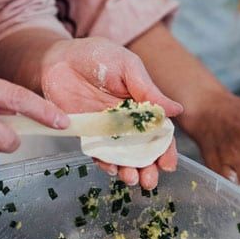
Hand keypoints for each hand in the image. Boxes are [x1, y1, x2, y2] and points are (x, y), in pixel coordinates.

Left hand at [40, 37, 182, 187]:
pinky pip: (97, 151)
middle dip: (148, 167)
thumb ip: (149, 91)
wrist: (61, 56)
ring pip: (121, 155)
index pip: (159, 132)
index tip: (167, 165)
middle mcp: (127, 121)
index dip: (165, 149)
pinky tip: (111, 169)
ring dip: (129, 170)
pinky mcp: (86, 132)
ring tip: (132, 180)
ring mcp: (107, 128)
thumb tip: (177, 110)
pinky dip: (105, 162)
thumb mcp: (129, 68)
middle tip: (149, 182)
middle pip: (142, 150)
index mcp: (143, 106)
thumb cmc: (99, 56)